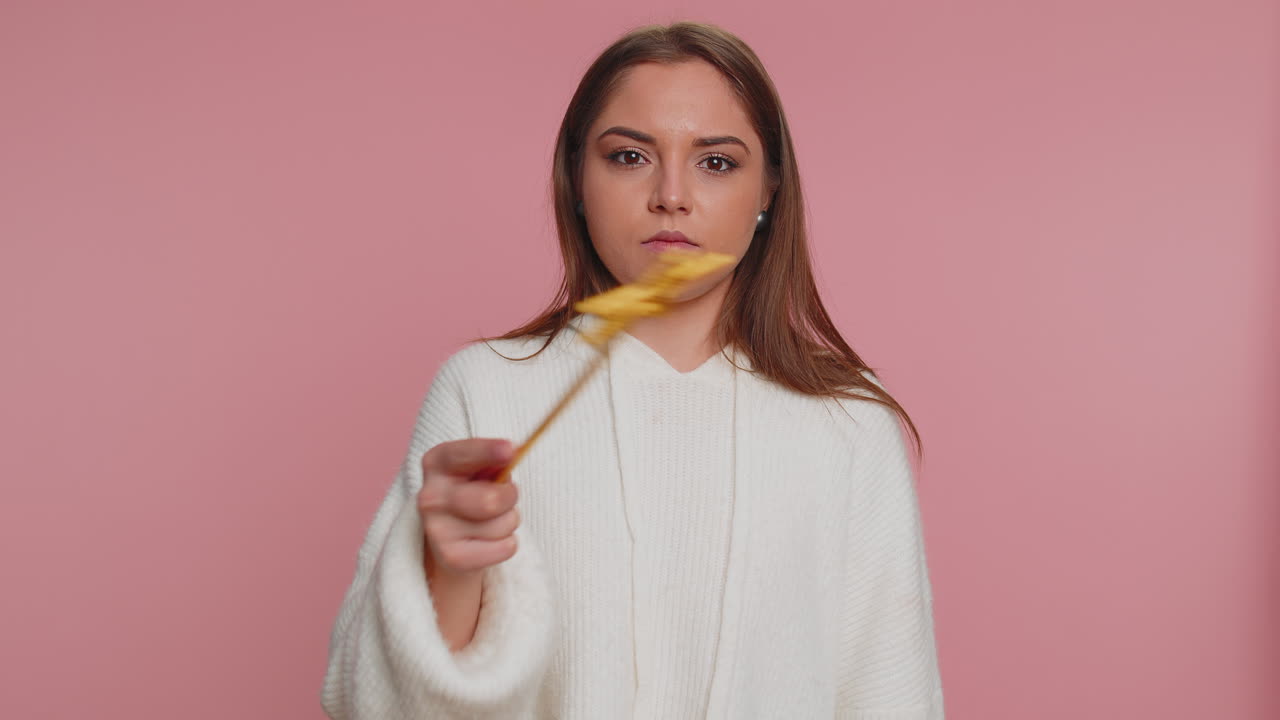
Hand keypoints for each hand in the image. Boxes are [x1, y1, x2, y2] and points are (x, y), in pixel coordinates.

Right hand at [418, 438, 520, 577]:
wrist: (450, 538)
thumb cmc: (472, 492)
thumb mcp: (480, 469)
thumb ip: (495, 460)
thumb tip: (513, 453)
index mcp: (436, 464)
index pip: (462, 454)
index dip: (487, 451)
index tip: (509, 450)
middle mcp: (430, 496)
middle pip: (490, 499)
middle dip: (510, 496)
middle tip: (506, 496)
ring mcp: (437, 529)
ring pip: (503, 524)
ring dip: (509, 521)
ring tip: (491, 520)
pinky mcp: (451, 557)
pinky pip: (506, 548)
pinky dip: (507, 544)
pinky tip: (489, 540)